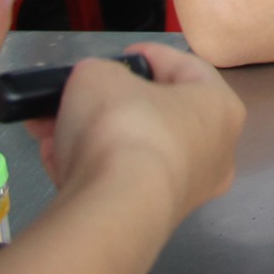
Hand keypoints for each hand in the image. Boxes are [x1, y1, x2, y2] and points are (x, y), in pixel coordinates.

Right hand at [26, 42, 243, 222]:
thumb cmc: (123, 127)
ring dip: (91, 137)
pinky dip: (90, 168)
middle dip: (109, 103)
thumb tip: (93, 84)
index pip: (187, 69)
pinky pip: (119, 182)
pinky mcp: (151, 218)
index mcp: (220, 107)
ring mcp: (185, 189)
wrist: (113, 209)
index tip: (124, 55)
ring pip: (132, 150)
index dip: (152, 56)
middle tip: (79, 94)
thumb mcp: (99, 76)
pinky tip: (57, 159)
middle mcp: (214, 150)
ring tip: (52, 126)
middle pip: (156, 114)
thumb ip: (99, 72)